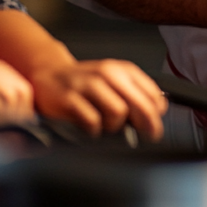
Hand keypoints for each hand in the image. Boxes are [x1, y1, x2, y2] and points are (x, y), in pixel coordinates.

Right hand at [31, 59, 168, 141]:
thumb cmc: (86, 83)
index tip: (154, 124)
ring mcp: (87, 85)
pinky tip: (90, 129)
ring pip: (118, 113)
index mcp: (122, 70)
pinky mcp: (69, 98)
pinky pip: (92, 122)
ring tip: (106, 126)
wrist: (49, 74)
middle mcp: (107, 74)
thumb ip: (135, 93)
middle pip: (139, 104)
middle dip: (146, 124)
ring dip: (115, 126)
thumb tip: (157, 113)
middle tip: (148, 137)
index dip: (156, 112)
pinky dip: (94, 131)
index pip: (151, 93)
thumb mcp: (114, 81)